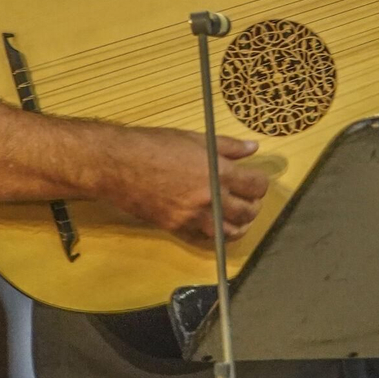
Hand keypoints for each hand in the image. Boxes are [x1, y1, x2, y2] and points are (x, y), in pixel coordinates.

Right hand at [99, 125, 269, 241]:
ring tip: (236, 216)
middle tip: (249, 199)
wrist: (118, 165)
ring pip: (229, 232)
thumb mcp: (194, 138)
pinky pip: (205, 239)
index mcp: (218, 171)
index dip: (260, 184)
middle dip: (253, 206)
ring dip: (238, 225)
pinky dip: (215, 235)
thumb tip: (252, 147)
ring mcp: (193, 216)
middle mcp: (210, 197)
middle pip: (247, 212)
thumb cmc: (154, 145)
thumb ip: (228, 146)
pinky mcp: (176, 228)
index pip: (255, 186)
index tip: (255, 181)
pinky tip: (215, 226)